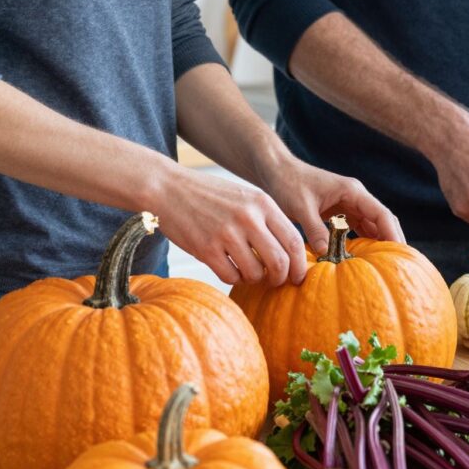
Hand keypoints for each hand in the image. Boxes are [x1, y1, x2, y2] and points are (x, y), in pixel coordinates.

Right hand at [147, 165, 308, 286]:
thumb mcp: (246, 197)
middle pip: (280, 261)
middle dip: (282, 278)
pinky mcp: (205, 248)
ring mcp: (226, 234)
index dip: (300, 264)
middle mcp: (248, 218)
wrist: (167, 187)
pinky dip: (235, 279)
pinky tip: (230, 270)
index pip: (293, 241)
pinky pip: (231, 276)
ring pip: (256, 273)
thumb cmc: (210, 196)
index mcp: (262, 204)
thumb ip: (268, 219)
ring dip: (256, 279)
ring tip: (249, 272)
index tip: (298, 276)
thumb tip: (291, 252)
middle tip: (277, 281)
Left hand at [260, 157, 403, 255]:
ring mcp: (349, 205)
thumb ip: (314, 230)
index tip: (398, 252)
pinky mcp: (341, 212)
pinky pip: (358, 228)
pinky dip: (363, 242)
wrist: (276, 171)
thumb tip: (327, 254)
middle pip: (382, 220)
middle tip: (397, 264)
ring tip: (385, 265)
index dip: (392, 233)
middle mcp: (356, 197)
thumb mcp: (300, 207)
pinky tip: (364, 258)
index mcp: (352, 191)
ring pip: (372, 225)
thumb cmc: (288, 183)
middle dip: (391, 240)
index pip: (381, 214)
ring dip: (378, 242)